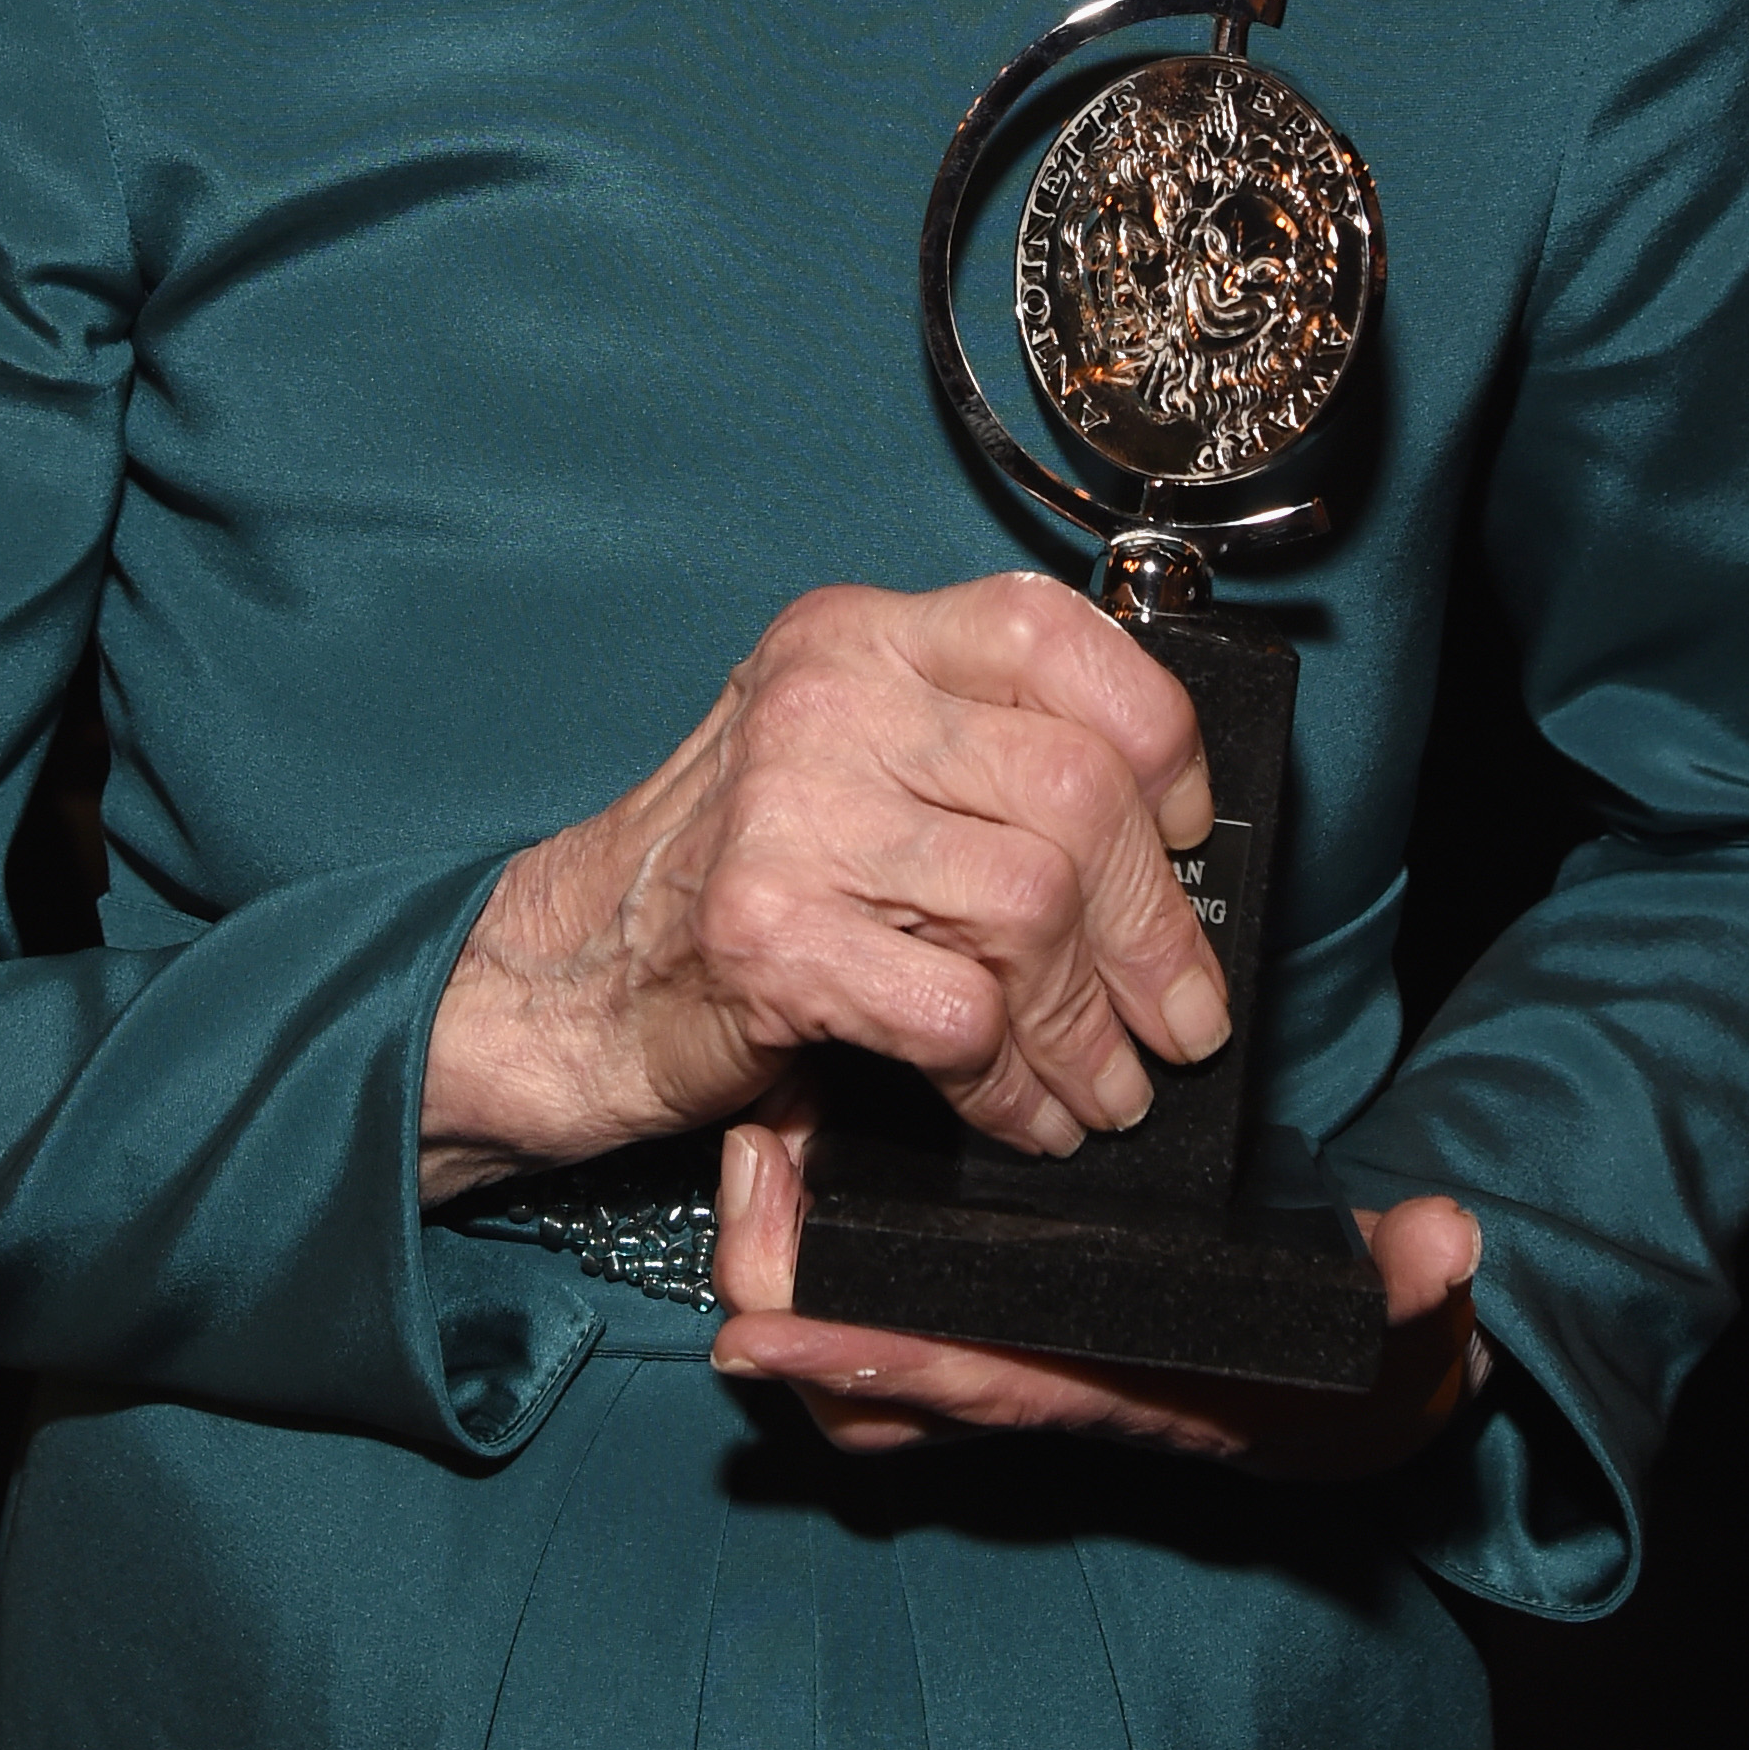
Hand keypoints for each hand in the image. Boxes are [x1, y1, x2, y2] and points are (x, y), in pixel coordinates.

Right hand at [422, 576, 1224, 1198]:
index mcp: (859, 639)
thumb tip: (1169, 844)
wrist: (561, 976)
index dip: (1157, 740)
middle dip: (1156, 930)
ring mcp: (787, 815)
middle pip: (1076, 794)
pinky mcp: (766, 937)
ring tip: (1099, 1086)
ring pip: (1034, 910)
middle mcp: (824, 702)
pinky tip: (1014, 1112)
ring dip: (1090, 1028)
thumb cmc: (732, 879)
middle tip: (1178, 1019)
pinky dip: (1010, 1083)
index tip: (1187, 833)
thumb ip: (978, 759)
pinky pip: (958, 1012)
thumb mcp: (848, 764)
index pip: (1054, 637)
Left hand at [709, 1106, 1484, 1478]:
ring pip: (849, 1368)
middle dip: (783, 1293)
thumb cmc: (1361, 1367)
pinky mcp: (993, 1328)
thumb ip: (1419, 1290)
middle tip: (751, 1167)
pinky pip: (873, 1329)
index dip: (862, 1363)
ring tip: (760, 1154)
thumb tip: (1447, 1245)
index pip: (970, 1384)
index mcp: (1114, 1392)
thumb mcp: (1405, 1331)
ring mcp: (1006, 1365)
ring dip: (788, 1273)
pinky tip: (805, 1167)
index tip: (763, 1328)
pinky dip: (820, 1275)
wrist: (1360, 1404)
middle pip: (863, 1389)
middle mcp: (1039, 1392)